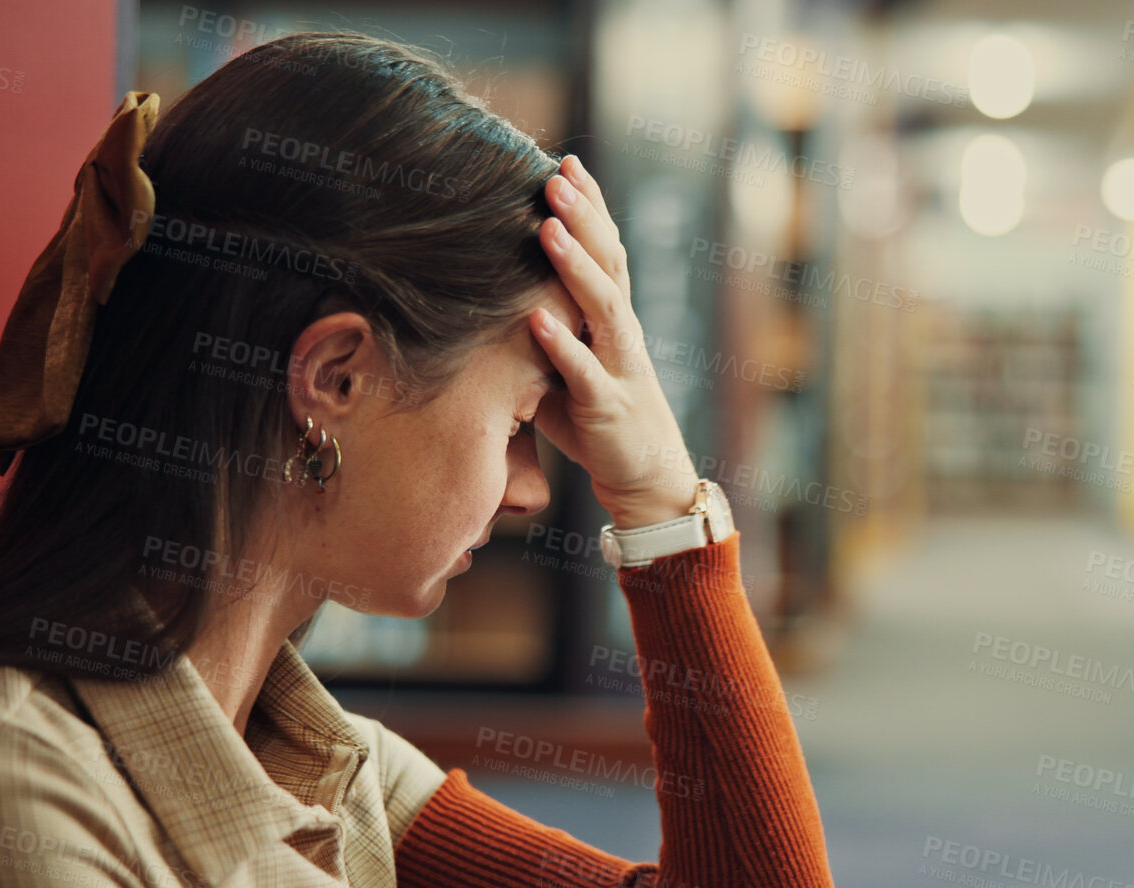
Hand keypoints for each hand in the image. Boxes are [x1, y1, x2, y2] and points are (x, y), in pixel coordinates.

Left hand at [527, 155, 700, 528]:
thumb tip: (486, 292)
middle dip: (584, 217)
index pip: (606, 249)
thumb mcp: (565, 364)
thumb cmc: (597, 419)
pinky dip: (561, 345)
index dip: (590, 207)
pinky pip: (584, 373)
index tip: (565, 161)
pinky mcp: (608, 408)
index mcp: (612, 319)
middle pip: (609, 262)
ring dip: (574, 265)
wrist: (647, 480)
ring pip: (603, 306)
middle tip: (556, 174)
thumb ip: (540, 327)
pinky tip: (537, 318)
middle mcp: (622, 334)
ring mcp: (619, 368)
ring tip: (547, 227)